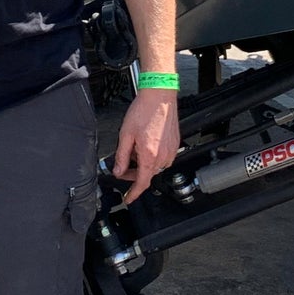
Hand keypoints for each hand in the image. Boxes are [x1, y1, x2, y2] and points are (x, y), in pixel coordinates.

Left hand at [113, 87, 180, 203]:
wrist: (160, 96)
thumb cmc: (144, 111)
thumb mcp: (125, 135)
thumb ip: (121, 156)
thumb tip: (118, 171)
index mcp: (150, 156)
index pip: (142, 183)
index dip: (133, 193)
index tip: (128, 199)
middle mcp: (163, 156)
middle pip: (147, 174)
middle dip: (133, 173)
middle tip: (122, 166)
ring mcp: (171, 151)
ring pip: (155, 166)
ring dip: (143, 164)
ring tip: (134, 149)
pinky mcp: (175, 144)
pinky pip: (162, 158)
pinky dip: (152, 156)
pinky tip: (145, 144)